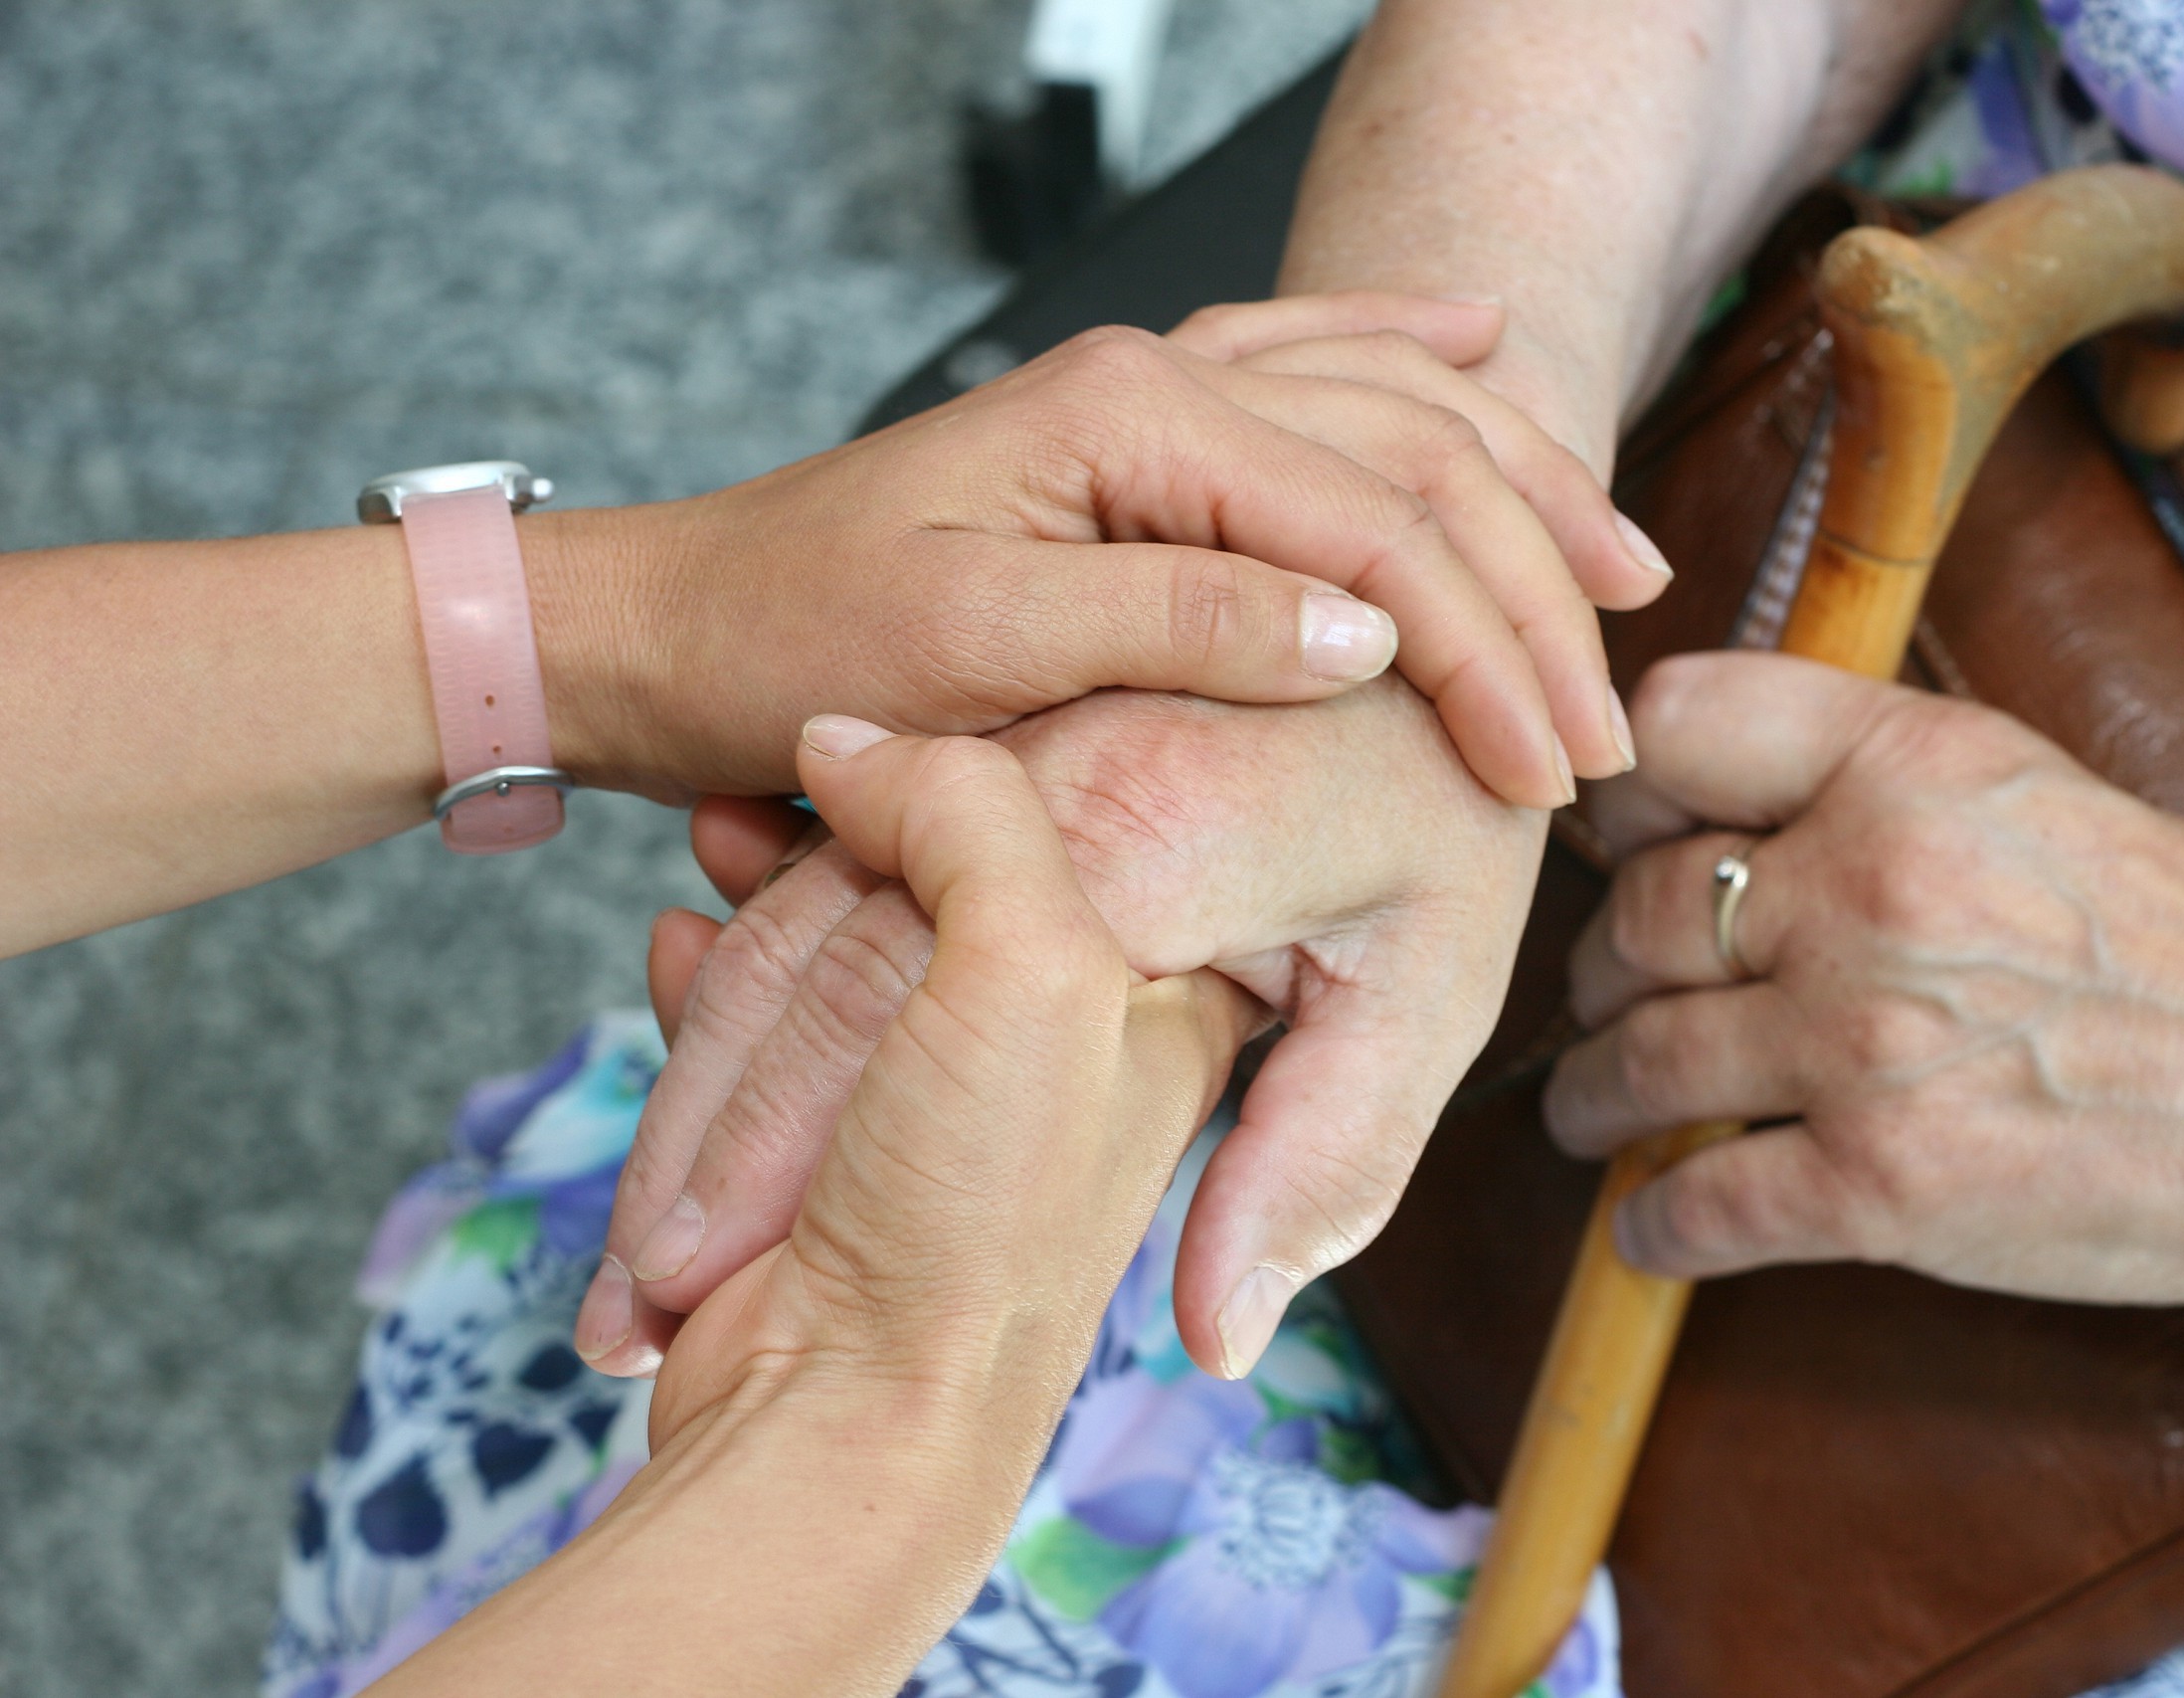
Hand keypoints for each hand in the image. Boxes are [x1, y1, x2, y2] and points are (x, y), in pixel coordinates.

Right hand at [386, 723, 1253, 1697]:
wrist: (845, 1425)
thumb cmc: (973, 1223)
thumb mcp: (1029, 974)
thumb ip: (971, 819)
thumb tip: (852, 740)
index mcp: (1167, 993)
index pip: (1059, 822)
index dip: (938, 780)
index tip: (843, 755)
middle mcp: (1078, 1036)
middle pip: (931, 882)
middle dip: (830, 863)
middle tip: (745, 827)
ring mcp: (956, 1088)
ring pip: (840, 945)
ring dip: (761, 922)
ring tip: (701, 879)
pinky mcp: (846, 1137)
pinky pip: (776, 1023)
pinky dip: (712, 992)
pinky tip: (675, 952)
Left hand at [550, 312, 1624, 811]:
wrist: (678, 628)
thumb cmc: (797, 645)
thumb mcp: (975, 649)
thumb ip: (1175, 622)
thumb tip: (1368, 632)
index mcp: (1133, 420)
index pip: (1370, 523)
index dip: (1478, 653)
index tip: (1547, 773)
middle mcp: (1162, 381)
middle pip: (1412, 460)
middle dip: (1529, 593)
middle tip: (1605, 721)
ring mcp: (1154, 396)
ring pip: (1391, 411)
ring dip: (1515, 485)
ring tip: (1616, 567)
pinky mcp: (1140, 436)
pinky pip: (1309, 371)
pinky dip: (1408, 359)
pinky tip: (1482, 343)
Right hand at [581, 677, 1541, 1381]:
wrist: (1436, 652)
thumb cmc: (1435, 852)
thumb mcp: (1417, 1006)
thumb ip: (1306, 1167)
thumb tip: (1221, 1336)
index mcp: (1145, 833)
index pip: (900, 981)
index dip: (782, 1133)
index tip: (705, 1267)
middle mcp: (1056, 772)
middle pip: (827, 953)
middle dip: (722, 1129)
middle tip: (648, 1292)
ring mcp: (1009, 752)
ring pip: (807, 909)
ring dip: (711, 1059)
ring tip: (652, 1229)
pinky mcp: (988, 753)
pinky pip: (834, 850)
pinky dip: (747, 944)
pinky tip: (690, 1002)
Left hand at [1545, 652, 2183, 1325]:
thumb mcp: (2020, 786)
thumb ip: (1861, 780)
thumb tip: (1706, 813)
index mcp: (1903, 767)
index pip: (1671, 725)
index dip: (1617, 791)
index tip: (1611, 840)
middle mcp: (1864, 890)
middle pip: (1636, 915)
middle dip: (1600, 969)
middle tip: (1605, 999)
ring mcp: (1862, 1043)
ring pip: (1636, 1062)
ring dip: (1594, 1095)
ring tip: (1590, 1109)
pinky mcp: (1880, 1187)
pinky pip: (1695, 1207)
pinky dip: (1652, 1225)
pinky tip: (1651, 1226)